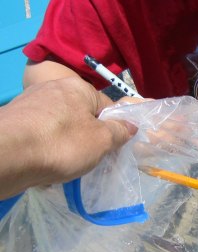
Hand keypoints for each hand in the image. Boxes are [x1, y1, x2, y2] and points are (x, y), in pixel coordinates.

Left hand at [0, 77, 136, 197]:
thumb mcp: (101, 140)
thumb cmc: (61, 144)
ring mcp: (30, 103)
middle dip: (87, 137)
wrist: (5, 156)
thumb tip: (131, 125)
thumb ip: (119, 131)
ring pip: (60, 126)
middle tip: (90, 158)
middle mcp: (53, 88)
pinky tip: (44, 163)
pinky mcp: (14, 120)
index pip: (107, 106)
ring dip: (65, 143)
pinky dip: (45, 147)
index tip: (113, 148)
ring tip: (65, 164)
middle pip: (82, 115)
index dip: (114, 128)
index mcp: (78, 87)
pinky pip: (40, 134)